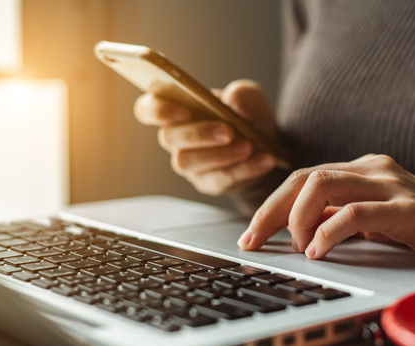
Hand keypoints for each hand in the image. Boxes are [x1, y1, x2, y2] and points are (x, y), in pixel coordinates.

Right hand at [134, 80, 277, 194]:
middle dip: (199, 134)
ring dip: (221, 155)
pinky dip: (244, 170)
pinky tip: (264, 160)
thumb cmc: (247, 115)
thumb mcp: (250, 97)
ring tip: (248, 147)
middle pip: (170, 138)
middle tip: (229, 131)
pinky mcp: (208, 183)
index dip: (158, 110)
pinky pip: (219, 180)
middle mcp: (176, 139)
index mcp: (177, 110)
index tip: (184, 110)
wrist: (266, 146)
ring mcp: (190, 164)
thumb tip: (233, 101)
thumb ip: (242, 94)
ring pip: (189, 163)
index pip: (148, 109)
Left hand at [237, 154, 414, 257]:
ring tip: (298, 247)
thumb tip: (291, 229)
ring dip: (297, 219)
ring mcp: (389, 184)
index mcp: (358, 169)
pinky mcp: (407, 207)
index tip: (250, 235)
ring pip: (322, 186)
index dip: (269, 206)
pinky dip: (328, 232)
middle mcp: (371, 169)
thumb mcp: (367, 218)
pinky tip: (319, 250)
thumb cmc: (414, 225)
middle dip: (271, 212)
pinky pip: (355, 213)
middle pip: (303, 178)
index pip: (300, 178)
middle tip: (255, 242)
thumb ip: (335, 215)